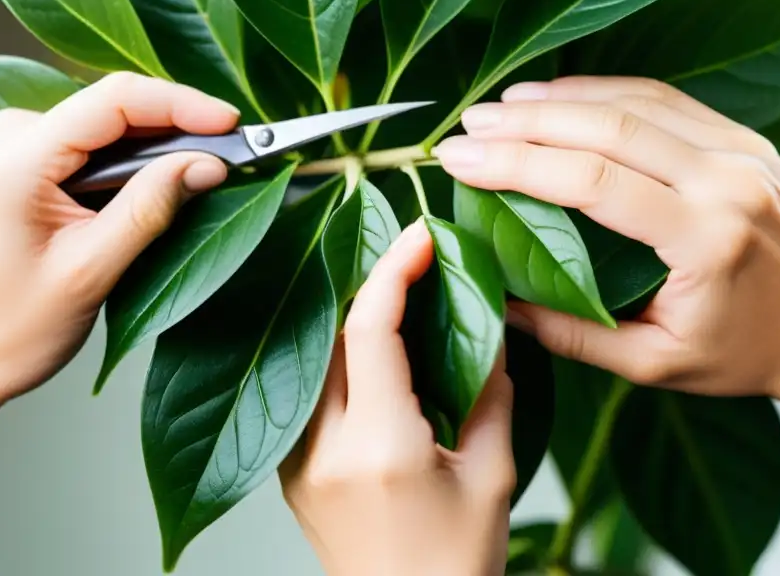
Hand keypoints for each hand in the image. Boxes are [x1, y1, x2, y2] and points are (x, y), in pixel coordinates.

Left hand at [0, 72, 239, 428]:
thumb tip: (207, 164)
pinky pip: (90, 146)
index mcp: (16, 162)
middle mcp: (9, 141)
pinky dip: (131, 163)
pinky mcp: (22, 167)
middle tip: (231, 156)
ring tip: (200, 177)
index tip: (232, 123)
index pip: (114, 101)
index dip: (181, 104)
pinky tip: (158, 187)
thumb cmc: (7, 332)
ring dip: (156, 148)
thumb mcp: (91, 272)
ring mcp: (13, 150)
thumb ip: (150, 209)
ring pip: (106, 126)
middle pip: (113, 107)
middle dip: (177, 128)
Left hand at [280, 221, 513, 575]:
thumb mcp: (493, 475)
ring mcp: (294, 460)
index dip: (395, 268)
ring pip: (312, 354)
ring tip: (395, 288)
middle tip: (414, 257)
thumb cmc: (457, 564)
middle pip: (332, 331)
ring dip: (350, 313)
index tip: (423, 235)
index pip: (370, 328)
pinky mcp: (286, 470)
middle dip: (371, 282)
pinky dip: (336, 353)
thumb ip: (489, 392)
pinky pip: (305, 389)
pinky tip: (368, 344)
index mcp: (380, 447)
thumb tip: (486, 325)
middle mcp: (323, 448)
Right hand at [435, 76, 779, 435]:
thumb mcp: (656, 365)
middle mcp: (726, 181)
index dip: (516, 164)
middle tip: (468, 124)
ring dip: (560, 98)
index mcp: (705, 238)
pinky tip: (562, 97)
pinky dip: (604, 92)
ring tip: (501, 106)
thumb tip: (495, 300)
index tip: (460, 160)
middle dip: (526, 121)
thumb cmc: (749, 355)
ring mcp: (740, 150)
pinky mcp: (743, 138)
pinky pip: (663, 98)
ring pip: (634, 101)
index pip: (591, 182)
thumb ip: (571, 333)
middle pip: (608, 127)